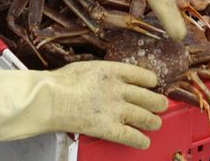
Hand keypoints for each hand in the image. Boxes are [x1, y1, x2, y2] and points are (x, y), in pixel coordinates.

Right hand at [0, 61, 168, 147]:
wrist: (49, 99)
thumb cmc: (60, 82)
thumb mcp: (86, 67)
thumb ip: (103, 73)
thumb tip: (110, 78)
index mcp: (113, 71)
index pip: (143, 75)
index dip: (151, 82)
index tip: (153, 85)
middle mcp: (119, 90)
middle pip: (149, 97)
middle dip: (158, 103)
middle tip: (161, 105)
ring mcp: (116, 110)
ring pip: (145, 117)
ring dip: (153, 121)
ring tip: (155, 123)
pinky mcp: (109, 128)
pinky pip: (132, 136)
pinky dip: (141, 140)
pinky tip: (144, 141)